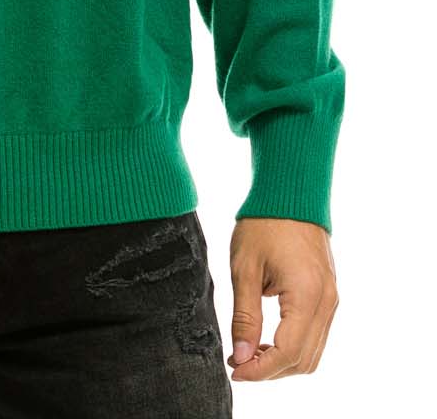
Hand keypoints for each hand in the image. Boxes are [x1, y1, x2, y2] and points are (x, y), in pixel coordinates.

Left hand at [228, 216, 338, 380]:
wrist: (291, 193)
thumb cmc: (263, 224)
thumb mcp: (245, 269)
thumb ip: (245, 316)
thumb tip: (242, 358)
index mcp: (306, 295)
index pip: (288, 352)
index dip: (260, 370)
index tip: (233, 369)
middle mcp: (326, 302)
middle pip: (303, 360)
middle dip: (270, 371)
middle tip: (237, 362)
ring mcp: (331, 300)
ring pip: (312, 353)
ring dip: (282, 362)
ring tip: (249, 352)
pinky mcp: (328, 296)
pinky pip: (316, 336)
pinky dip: (293, 347)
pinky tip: (267, 338)